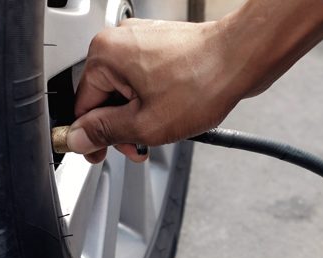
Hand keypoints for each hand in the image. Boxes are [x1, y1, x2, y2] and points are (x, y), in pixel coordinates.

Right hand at [67, 19, 258, 162]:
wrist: (243, 56)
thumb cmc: (203, 80)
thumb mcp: (145, 124)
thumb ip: (105, 133)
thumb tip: (79, 138)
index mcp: (105, 55)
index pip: (82, 106)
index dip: (91, 137)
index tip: (97, 153)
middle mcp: (118, 40)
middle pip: (103, 97)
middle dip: (120, 127)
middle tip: (137, 147)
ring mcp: (140, 39)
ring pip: (125, 89)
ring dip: (137, 116)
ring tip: (159, 130)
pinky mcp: (159, 43)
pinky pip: (142, 78)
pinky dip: (150, 99)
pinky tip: (169, 112)